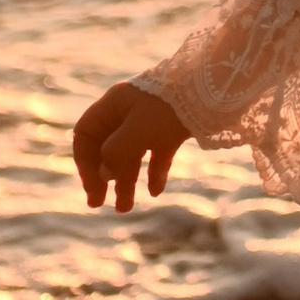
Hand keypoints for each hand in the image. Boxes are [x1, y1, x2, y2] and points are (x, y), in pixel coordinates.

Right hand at [72, 83, 187, 210]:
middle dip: (103, 177)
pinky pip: (157, 152)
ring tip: (125, 209)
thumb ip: (115, 153)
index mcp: (114, 104)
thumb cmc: (169, 108)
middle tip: (99, 205)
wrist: (214, 90)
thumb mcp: (137, 132)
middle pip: (107, 147)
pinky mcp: (173, 127)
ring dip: (126, 181)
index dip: (85, 162)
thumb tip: (103, 175)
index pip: (86, 134)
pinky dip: (155, 172)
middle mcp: (129, 110)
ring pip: (132, 154)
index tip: (93, 188)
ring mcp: (151, 119)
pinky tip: (156, 192)